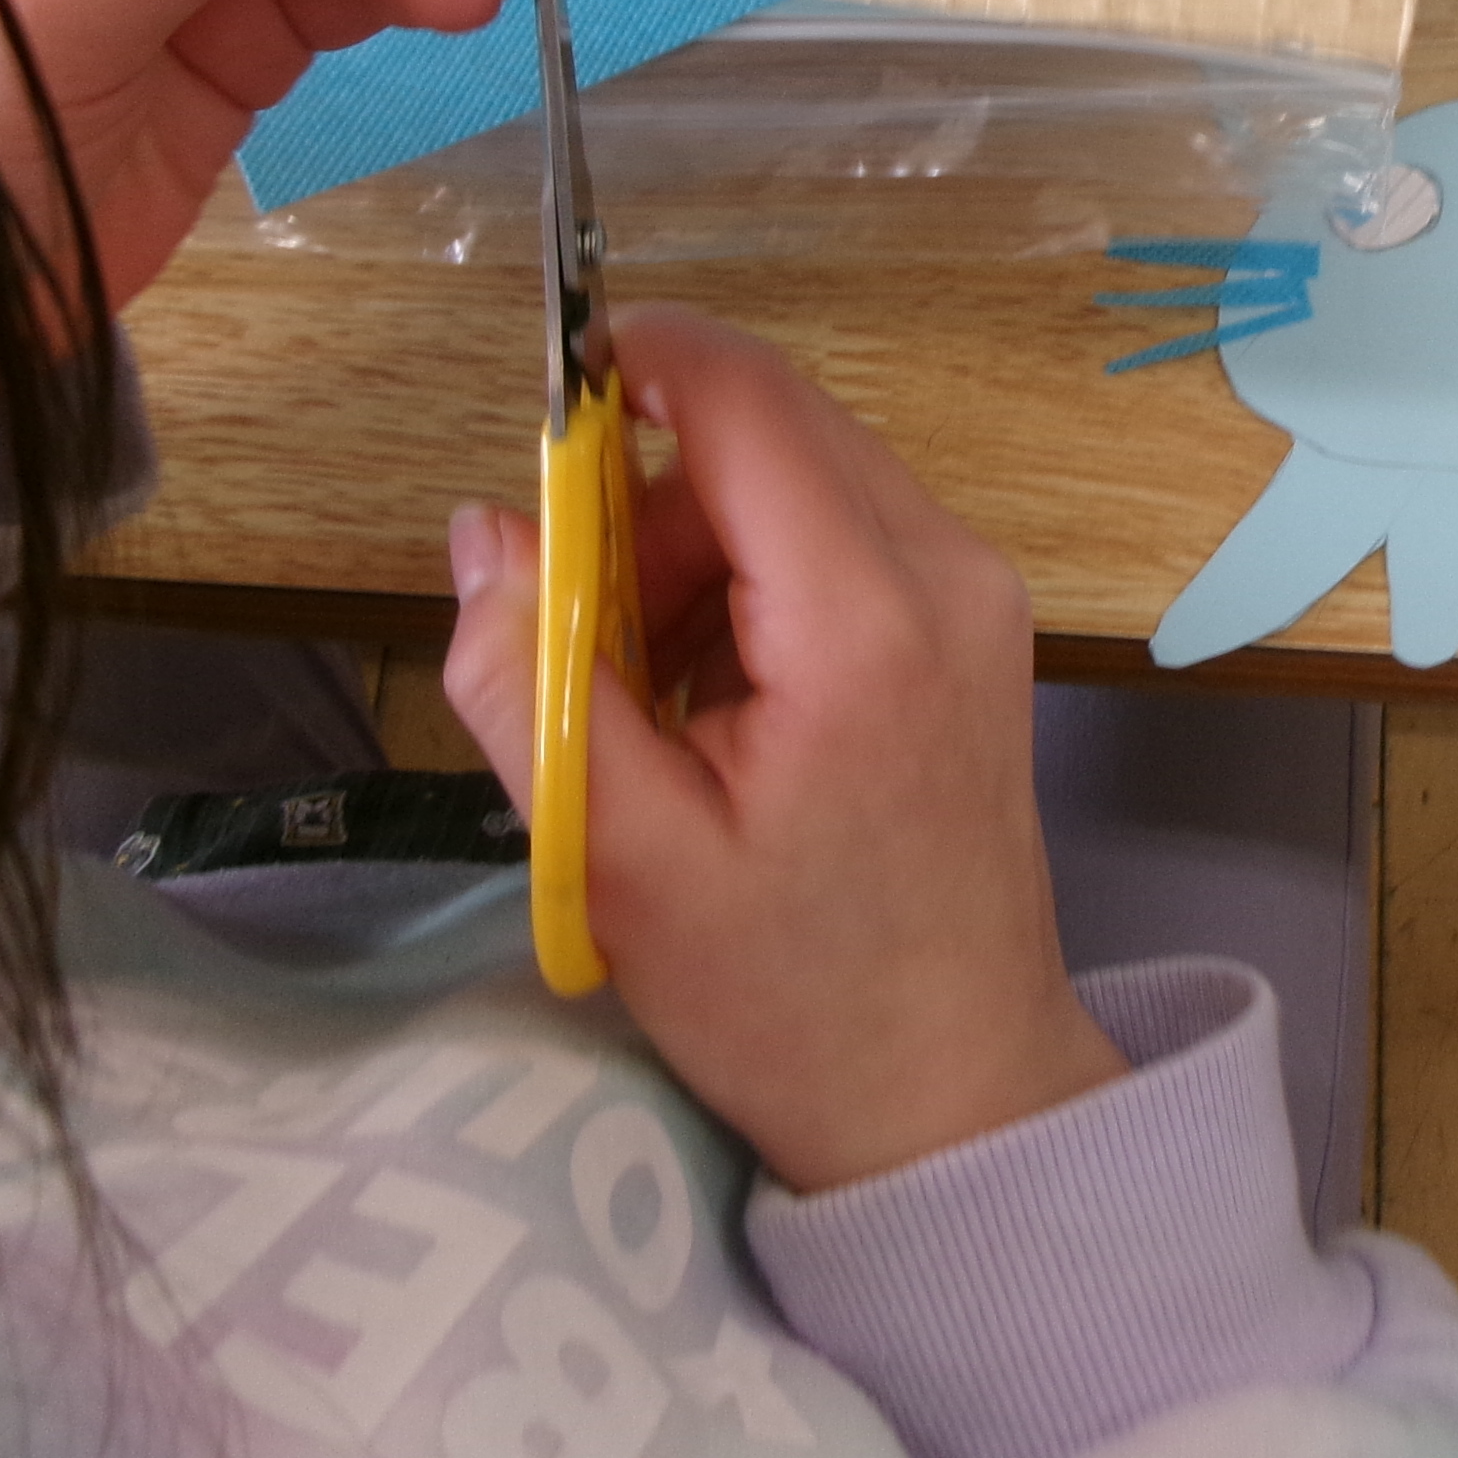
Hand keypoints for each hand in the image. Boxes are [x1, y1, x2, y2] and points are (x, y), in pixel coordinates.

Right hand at [442, 309, 1125, 1191]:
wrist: (950, 1091)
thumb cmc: (787, 997)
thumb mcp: (615, 854)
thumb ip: (531, 675)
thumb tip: (483, 528)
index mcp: (864, 621)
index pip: (746, 399)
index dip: (631, 366)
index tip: (537, 403)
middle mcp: (946, 571)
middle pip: (770, 425)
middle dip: (647, 493)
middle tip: (578, 626)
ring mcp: (975, 591)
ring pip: (799, 472)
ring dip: (696, 543)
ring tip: (647, 696)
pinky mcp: (972, 622)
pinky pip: (838, 529)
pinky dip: (753, 576)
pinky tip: (714, 700)